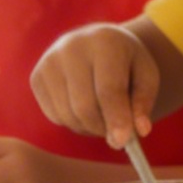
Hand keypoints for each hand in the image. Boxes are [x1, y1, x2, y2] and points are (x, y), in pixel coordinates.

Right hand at [31, 23, 158, 148]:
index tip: (123, 142)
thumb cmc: (126, 63)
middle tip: (118, 136)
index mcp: (105, 41)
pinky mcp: (36, 77)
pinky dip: (73, 122)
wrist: (96, 42)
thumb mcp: (146, 75)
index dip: (116, 118)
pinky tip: (85, 109)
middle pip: (84, 106)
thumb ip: (143, 102)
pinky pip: (54, 116)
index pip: (108, 88)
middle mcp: (71, 47)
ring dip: (88, 128)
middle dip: (103, 127)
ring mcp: (49, 62)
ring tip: (104, 117)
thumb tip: (140, 131)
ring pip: (68, 114)